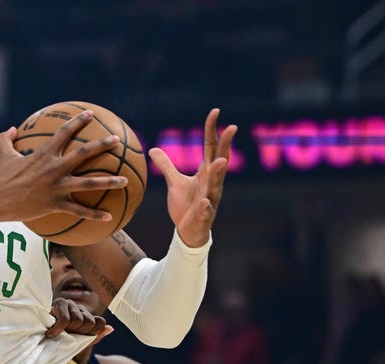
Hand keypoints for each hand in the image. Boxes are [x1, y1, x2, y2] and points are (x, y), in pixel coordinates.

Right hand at [0, 110, 128, 222]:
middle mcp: (54, 168)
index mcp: (44, 154)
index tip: (91, 114)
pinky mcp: (56, 204)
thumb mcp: (2, 154)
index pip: (65, 132)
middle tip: (117, 140)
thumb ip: (8, 139)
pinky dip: (94, 215)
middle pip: (84, 153)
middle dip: (102, 145)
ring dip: (109, 182)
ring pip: (89, 183)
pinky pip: (79, 211)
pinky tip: (109, 217)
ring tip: (125, 181)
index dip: (79, 121)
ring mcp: (57, 187)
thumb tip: (12, 128)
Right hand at [46, 297, 108, 338]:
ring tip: (58, 333)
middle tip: (66, 335)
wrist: (41, 342)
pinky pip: (64, 319)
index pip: (100, 322)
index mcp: (86, 316)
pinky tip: (51, 332)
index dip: (91, 333)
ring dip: (67, 331)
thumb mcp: (80, 342)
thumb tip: (111, 328)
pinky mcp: (57, 304)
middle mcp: (79, 308)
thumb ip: (95, 336)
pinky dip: (58, 329)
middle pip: (89, 322)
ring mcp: (68, 304)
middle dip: (78, 332)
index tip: (79, 337)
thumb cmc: (60, 341)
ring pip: (78, 320)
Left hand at [149, 108, 237, 246]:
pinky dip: (205, 205)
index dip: (212, 130)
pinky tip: (205, 201)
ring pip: (216, 183)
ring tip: (221, 161)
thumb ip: (166, 165)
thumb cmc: (185, 205)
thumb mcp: (174, 182)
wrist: (188, 231)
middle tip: (231, 127)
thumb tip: (153, 149)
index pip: (211, 146)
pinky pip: (205, 209)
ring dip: (219, 172)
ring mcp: (210, 197)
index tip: (215, 112)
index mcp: (206, 172)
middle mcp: (212, 182)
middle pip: (220, 159)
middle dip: (225, 144)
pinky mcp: (204, 214)